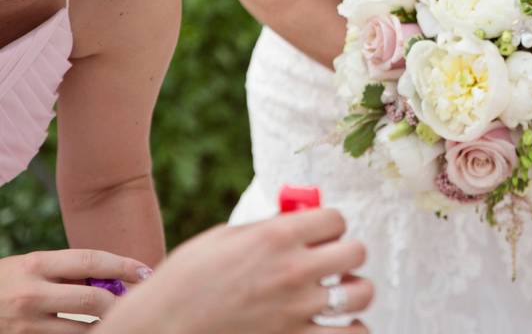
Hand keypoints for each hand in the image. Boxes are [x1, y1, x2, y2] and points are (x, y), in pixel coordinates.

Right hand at [0, 249, 149, 332]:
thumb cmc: (10, 281)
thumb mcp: (35, 267)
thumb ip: (70, 271)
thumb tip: (117, 279)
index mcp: (36, 265)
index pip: (91, 261)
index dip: (124, 266)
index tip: (146, 272)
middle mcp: (31, 295)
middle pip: (93, 301)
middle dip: (119, 303)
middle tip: (134, 302)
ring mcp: (26, 325)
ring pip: (84, 330)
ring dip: (105, 324)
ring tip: (113, 317)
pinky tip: (93, 329)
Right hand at [99, 208, 372, 333]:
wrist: (159, 330)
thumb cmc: (184, 281)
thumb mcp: (224, 238)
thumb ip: (267, 227)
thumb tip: (299, 217)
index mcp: (275, 236)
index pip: (335, 218)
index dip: (330, 225)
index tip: (322, 234)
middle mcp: (292, 270)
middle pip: (356, 252)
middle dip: (347, 254)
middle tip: (334, 262)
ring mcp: (296, 310)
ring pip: (362, 293)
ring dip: (355, 290)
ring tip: (341, 293)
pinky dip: (355, 329)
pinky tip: (343, 324)